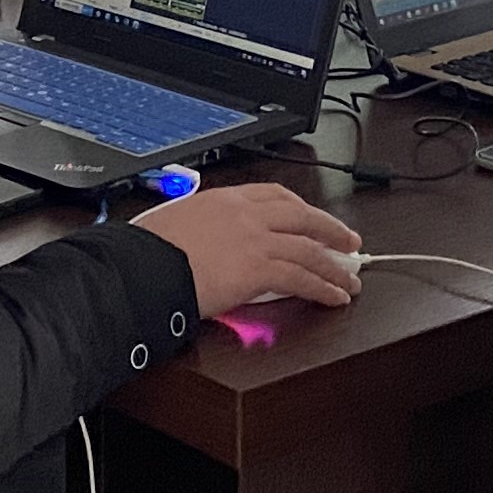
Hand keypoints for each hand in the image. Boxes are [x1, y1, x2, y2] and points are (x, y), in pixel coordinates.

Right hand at [137, 181, 360, 311]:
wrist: (143, 266)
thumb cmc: (148, 251)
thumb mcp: (176, 224)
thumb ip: (202, 229)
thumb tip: (207, 245)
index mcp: (223, 199)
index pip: (273, 195)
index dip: (299, 207)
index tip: (311, 216)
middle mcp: (245, 214)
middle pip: (301, 216)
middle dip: (330, 229)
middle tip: (348, 241)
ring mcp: (255, 240)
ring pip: (309, 249)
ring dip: (334, 266)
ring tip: (349, 279)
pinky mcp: (259, 269)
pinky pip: (302, 278)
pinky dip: (323, 288)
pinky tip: (334, 297)